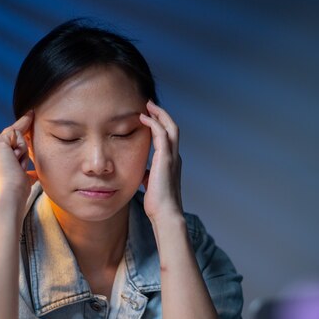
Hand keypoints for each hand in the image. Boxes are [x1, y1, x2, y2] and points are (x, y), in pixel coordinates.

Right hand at [0, 111, 37, 207]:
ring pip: (16, 136)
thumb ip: (22, 170)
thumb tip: (33, 174)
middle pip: (13, 137)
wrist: (9, 196)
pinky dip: (20, 148)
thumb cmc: (15, 192)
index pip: (8, 141)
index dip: (20, 128)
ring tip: (15, 168)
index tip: (30, 115)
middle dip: (22, 151)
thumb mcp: (20, 177)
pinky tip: (14, 160)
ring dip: (21, 152)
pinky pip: (16, 135)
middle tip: (17, 169)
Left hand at [139, 101, 182, 222]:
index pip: (169, 138)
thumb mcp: (151, 185)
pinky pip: (161, 134)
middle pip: (172, 128)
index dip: (161, 125)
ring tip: (148, 106)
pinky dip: (153, 123)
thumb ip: (149, 175)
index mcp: (172, 163)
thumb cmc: (158, 204)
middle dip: (162, 114)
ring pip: (170, 127)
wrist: (165, 214)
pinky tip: (143, 118)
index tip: (149, 117)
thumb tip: (143, 173)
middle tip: (150, 105)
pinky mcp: (166, 158)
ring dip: (159, 114)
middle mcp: (175, 157)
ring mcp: (172, 157)